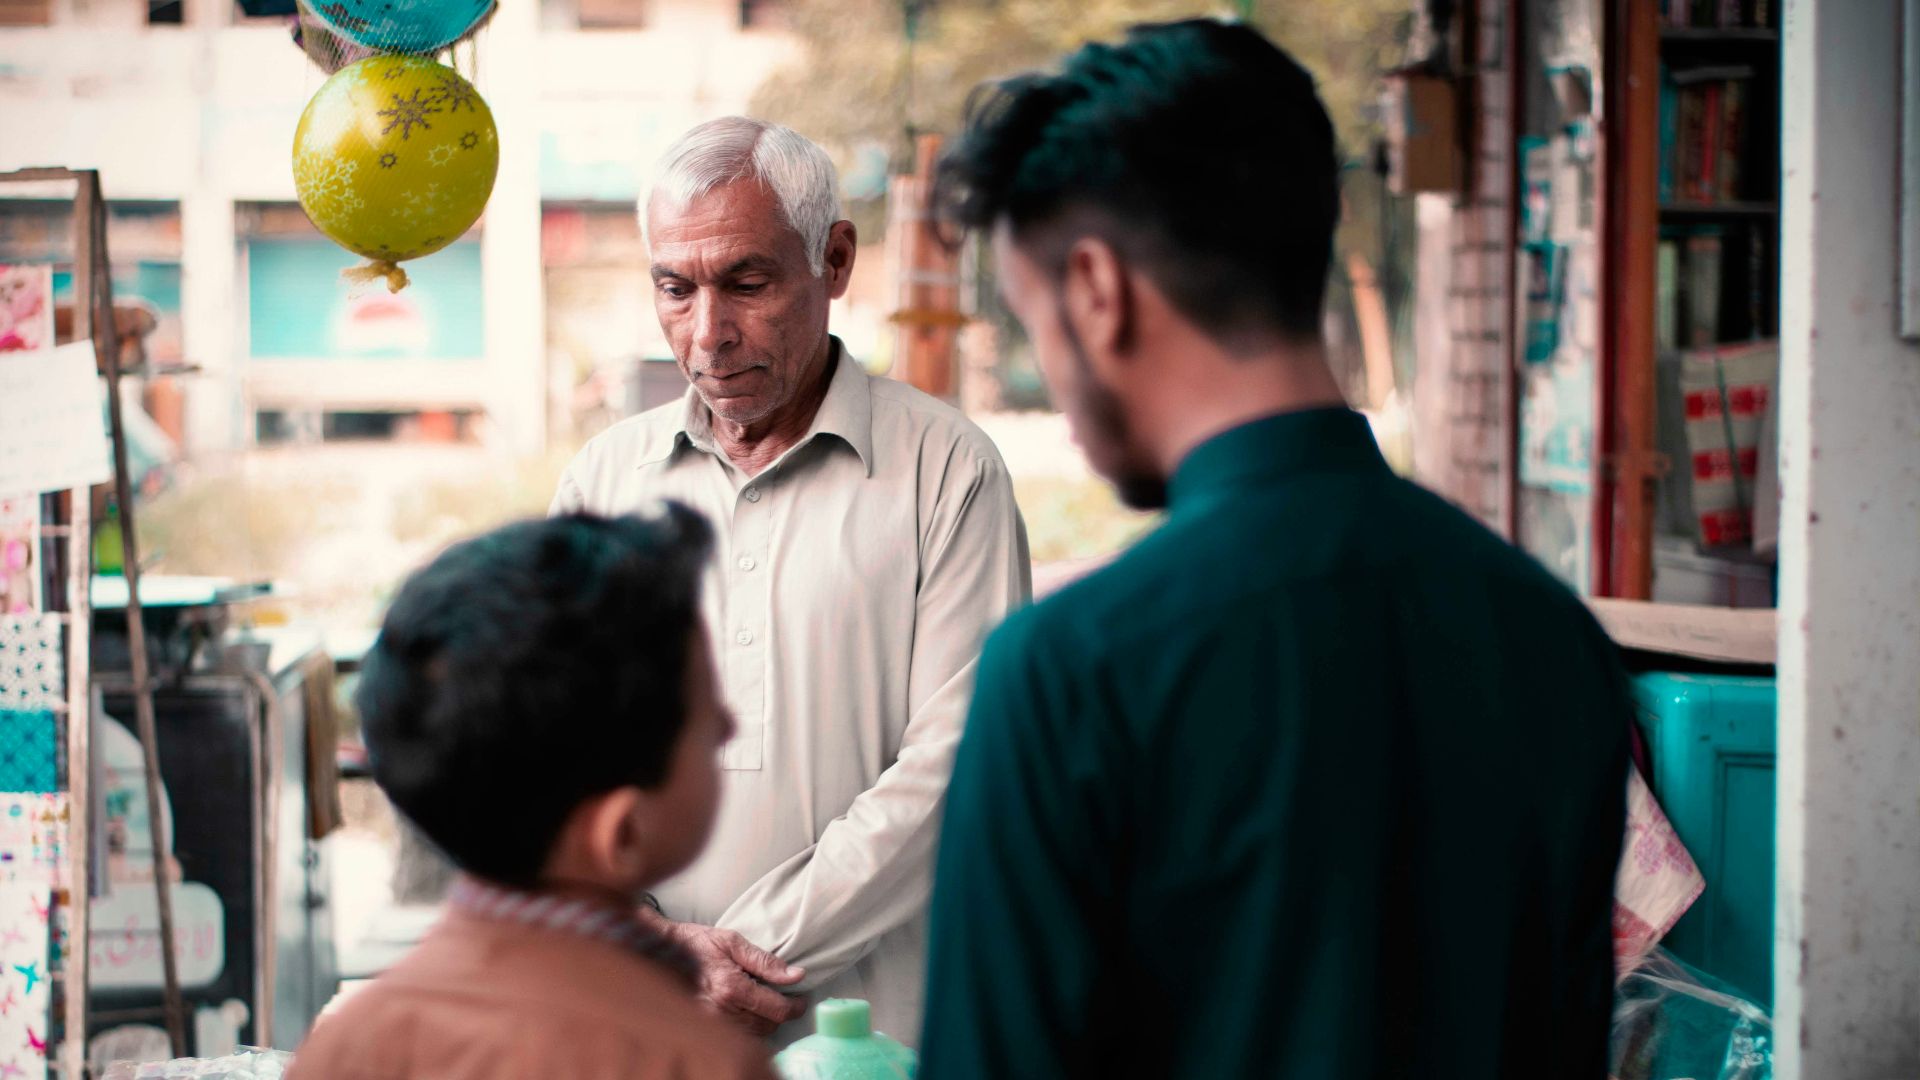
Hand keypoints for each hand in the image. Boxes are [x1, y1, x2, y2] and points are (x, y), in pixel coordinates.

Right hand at [653, 916, 807, 1035]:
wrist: (657, 952)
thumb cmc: (695, 943)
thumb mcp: (732, 941)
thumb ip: (766, 961)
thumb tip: (796, 976)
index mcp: (732, 989)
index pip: (777, 1010)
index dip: (796, 1006)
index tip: (802, 999)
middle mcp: (721, 1011)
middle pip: (768, 1025)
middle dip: (781, 1013)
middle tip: (785, 997)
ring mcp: (710, 1022)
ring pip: (753, 1034)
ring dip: (764, 1021)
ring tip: (765, 1002)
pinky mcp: (703, 1026)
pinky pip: (735, 1036)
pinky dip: (747, 1027)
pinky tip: (747, 1011)